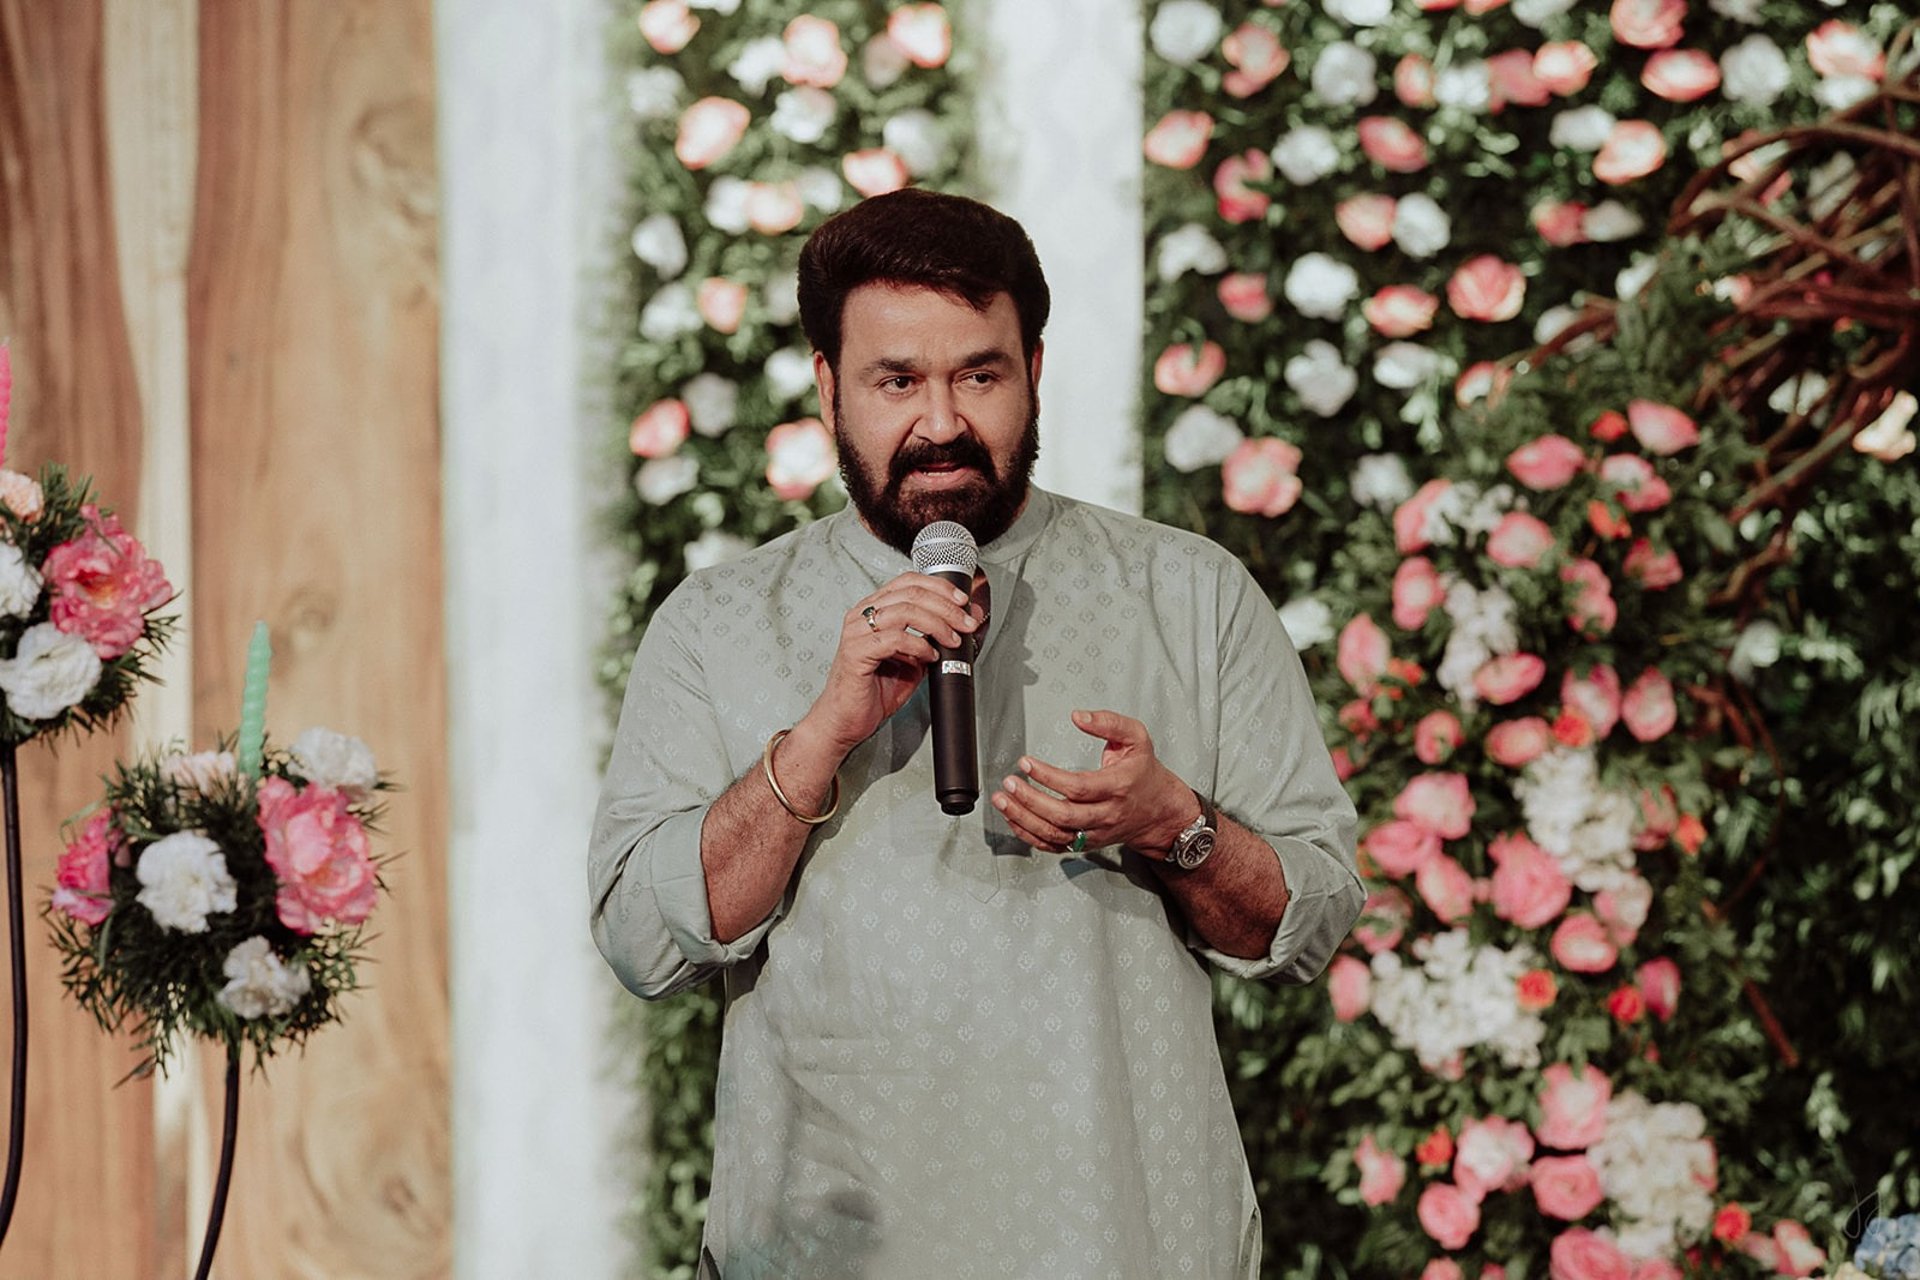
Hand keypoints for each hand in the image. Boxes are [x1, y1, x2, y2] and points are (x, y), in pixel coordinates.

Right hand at [798, 572, 983, 753]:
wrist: (845, 720)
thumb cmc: (874, 691)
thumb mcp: (913, 660)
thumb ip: (933, 640)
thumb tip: (963, 623)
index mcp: (874, 610)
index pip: (908, 581)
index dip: (939, 586)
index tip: (963, 600)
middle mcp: (862, 615)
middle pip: (911, 593)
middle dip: (946, 607)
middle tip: (966, 623)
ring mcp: (857, 632)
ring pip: (905, 611)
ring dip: (937, 624)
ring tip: (952, 641)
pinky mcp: (856, 652)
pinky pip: (894, 639)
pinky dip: (918, 646)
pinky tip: (928, 657)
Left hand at [991, 710, 1198, 856]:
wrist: (1159, 812)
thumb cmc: (1143, 773)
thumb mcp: (1137, 739)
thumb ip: (1109, 723)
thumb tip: (1078, 716)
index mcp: (1118, 787)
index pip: (1079, 787)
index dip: (1049, 777)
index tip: (1026, 763)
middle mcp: (1106, 814)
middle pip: (1064, 815)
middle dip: (1031, 801)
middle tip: (1010, 783)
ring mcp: (1095, 833)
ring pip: (1056, 834)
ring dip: (1024, 819)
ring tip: (1002, 800)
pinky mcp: (1086, 843)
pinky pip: (1053, 846)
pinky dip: (1030, 835)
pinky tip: (1013, 818)